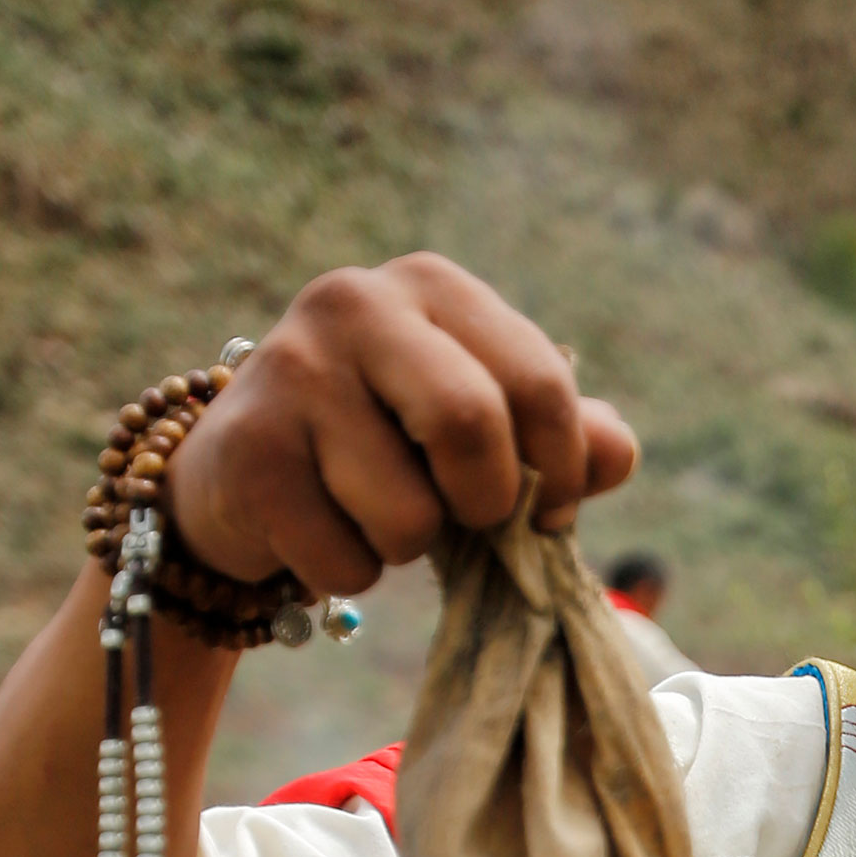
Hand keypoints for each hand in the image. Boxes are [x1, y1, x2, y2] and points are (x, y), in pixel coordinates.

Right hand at [165, 255, 637, 603]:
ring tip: (371, 511)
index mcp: (430, 284)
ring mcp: (291, 371)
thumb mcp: (481, 424)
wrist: (240, 472)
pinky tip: (318, 529)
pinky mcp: (248, 451)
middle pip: (470, 424)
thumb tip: (615, 454)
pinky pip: (343, 562)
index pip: (539, 379)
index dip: (563, 470)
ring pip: (407, 517)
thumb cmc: (385, 443)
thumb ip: (561, 434)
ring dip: (406, 546)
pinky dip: (348, 572)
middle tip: (466, 519)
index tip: (550, 513)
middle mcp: (354, 303)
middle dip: (486, 504)